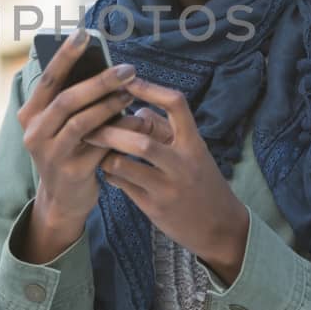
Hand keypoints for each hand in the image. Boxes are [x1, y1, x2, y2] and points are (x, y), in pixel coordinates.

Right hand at [16, 32, 138, 230]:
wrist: (64, 199)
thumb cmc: (68, 149)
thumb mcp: (62, 123)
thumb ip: (74, 98)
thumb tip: (104, 64)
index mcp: (29, 114)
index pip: (48, 79)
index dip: (65, 55)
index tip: (84, 33)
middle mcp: (34, 132)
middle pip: (66, 99)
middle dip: (98, 81)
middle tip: (126, 69)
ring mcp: (50, 154)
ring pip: (81, 122)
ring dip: (109, 104)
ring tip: (131, 92)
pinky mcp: (71, 172)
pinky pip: (99, 145)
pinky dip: (119, 131)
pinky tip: (137, 121)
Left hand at [80, 77, 250, 284]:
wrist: (220, 227)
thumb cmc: (203, 182)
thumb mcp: (194, 153)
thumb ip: (167, 131)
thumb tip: (137, 110)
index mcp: (194, 143)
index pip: (176, 105)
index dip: (150, 89)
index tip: (127, 81)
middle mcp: (182, 164)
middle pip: (141, 140)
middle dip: (111, 130)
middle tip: (90, 121)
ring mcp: (167, 187)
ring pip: (125, 164)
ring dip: (105, 152)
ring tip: (94, 144)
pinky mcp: (154, 207)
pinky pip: (122, 184)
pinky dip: (109, 172)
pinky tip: (106, 168)